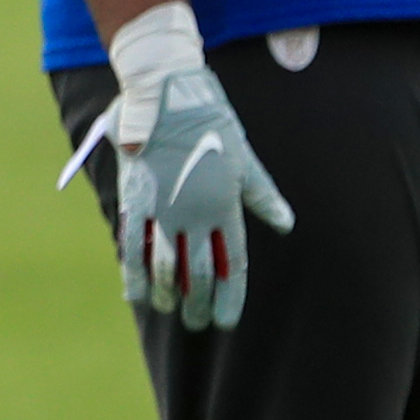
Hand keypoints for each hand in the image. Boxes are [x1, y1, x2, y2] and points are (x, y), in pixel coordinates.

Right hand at [114, 61, 292, 331]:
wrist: (169, 96)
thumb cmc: (212, 126)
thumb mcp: (246, 160)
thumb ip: (262, 196)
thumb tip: (286, 225)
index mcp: (227, 206)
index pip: (233, 263)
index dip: (230, 295)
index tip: (226, 321)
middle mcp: (196, 213)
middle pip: (200, 272)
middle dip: (199, 302)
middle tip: (197, 324)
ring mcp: (164, 208)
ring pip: (166, 265)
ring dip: (169, 293)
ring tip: (172, 312)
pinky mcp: (135, 199)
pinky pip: (133, 244)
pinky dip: (134, 272)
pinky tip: (137, 293)